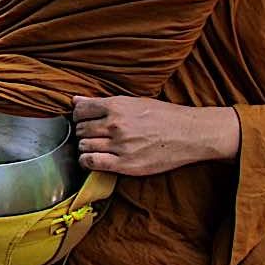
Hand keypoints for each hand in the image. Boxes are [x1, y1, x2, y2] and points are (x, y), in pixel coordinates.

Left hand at [72, 96, 238, 176]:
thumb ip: (101, 103)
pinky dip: (86, 162)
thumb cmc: (163, 116)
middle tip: (92, 135)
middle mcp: (115, 125)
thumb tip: (74, 100)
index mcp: (116, 106)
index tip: (84, 120)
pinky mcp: (126, 164)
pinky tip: (92, 160)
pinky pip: (92, 163)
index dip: (78, 116)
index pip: (79, 110)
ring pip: (83, 146)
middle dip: (82, 132)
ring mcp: (120, 145)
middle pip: (80, 129)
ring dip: (85, 147)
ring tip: (95, 147)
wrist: (190, 133)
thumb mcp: (132, 102)